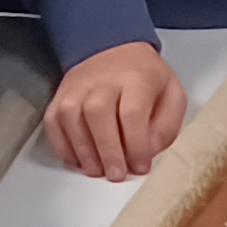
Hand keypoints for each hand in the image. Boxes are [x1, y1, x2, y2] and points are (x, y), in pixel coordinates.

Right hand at [48, 40, 187, 180]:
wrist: (116, 52)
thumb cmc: (146, 81)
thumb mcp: (172, 97)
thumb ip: (165, 128)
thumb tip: (146, 154)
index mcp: (136, 78)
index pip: (132, 112)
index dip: (136, 144)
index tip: (141, 167)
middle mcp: (103, 80)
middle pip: (98, 113)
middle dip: (107, 150)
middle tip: (116, 175)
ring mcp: (77, 86)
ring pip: (72, 117)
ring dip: (84, 151)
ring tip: (97, 171)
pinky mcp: (60, 96)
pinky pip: (54, 122)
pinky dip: (62, 145)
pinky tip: (77, 160)